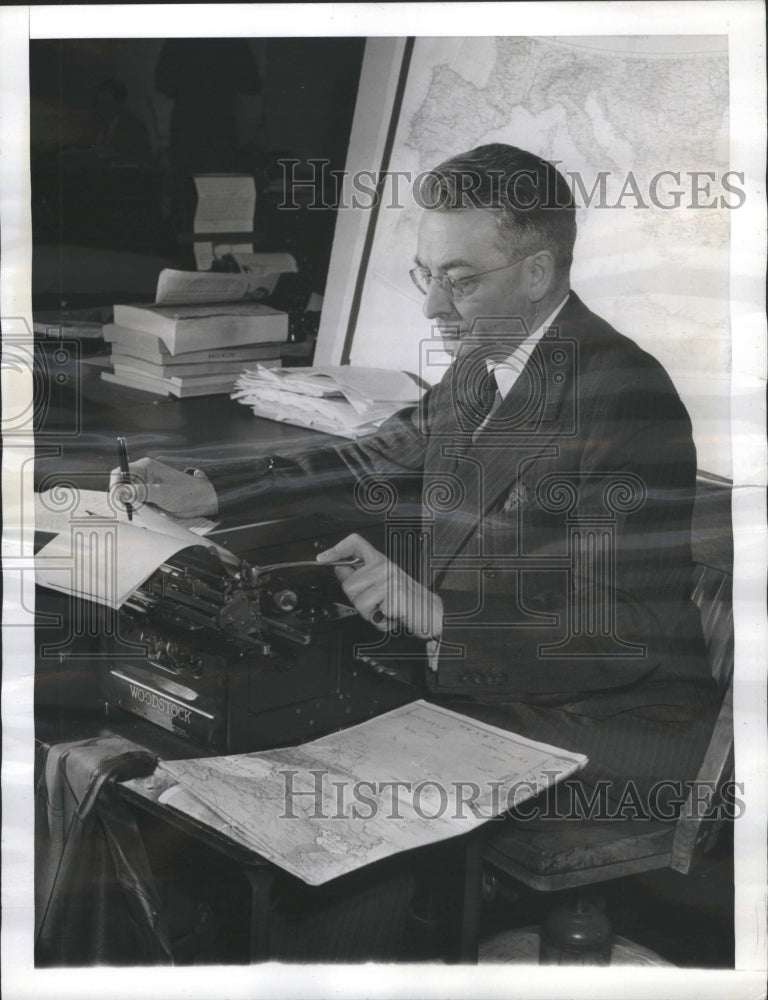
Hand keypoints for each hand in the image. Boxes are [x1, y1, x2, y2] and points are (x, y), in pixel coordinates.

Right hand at [108, 457, 217, 516]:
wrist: (201, 501)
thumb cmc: (186, 492)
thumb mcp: (162, 493)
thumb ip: (141, 492)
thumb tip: (121, 492)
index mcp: (145, 467)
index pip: (120, 472)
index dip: (115, 485)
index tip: (118, 499)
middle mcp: (142, 475)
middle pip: (121, 485)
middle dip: (123, 498)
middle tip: (129, 509)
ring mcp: (145, 486)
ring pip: (127, 496)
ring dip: (131, 505)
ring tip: (145, 510)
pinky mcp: (149, 496)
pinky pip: (136, 503)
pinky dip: (138, 509)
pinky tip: (148, 512)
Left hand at [316, 533, 442, 640]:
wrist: (433, 615)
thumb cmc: (408, 601)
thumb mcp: (382, 585)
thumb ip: (361, 576)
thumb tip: (339, 568)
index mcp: (381, 562)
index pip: (356, 543)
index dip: (336, 549)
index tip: (323, 558)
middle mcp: (385, 567)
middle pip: (349, 584)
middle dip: (357, 602)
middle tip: (375, 605)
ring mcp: (390, 580)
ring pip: (359, 602)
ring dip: (369, 614)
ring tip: (384, 611)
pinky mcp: (395, 596)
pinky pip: (373, 614)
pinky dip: (380, 622)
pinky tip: (391, 617)